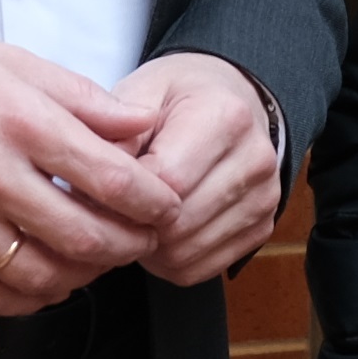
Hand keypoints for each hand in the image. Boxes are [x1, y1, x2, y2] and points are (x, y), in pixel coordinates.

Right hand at [0, 27, 180, 313]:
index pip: (112, 179)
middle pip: (85, 237)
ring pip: (42, 275)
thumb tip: (143, 123)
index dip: (154, 202)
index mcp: (21, 122)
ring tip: (99, 259)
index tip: (167, 206)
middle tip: (143, 238)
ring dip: (85, 276)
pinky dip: (31, 298)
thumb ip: (85, 99)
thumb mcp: (14, 64)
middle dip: (129, 245)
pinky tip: (48, 280)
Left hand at [121, 52, 281, 285]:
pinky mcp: (263, 227)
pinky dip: (168, 260)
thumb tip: (92, 181)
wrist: (232, 100)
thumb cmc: (180, 98)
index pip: (166, 182)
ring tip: (135, 216)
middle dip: (133, 223)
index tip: (99, 187)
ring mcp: (264, 198)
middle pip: (177, 224)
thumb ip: (116, 129)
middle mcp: (255, 159)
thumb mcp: (142, 90)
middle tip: (111, 208)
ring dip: (148, 246)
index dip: (122, 194)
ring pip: (185, 253)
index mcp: (226, 117)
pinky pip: (200, 269)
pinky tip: (160, 231)